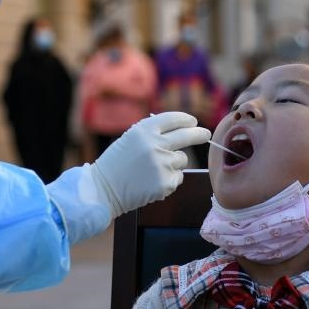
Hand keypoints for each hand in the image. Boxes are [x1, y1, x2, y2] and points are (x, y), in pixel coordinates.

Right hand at [89, 112, 210, 215]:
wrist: (103, 189)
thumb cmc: (117, 163)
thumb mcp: (130, 139)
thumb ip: (153, 133)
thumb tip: (182, 129)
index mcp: (144, 130)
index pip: (173, 119)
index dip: (186, 120)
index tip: (192, 122)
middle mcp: (155, 144)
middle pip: (187, 136)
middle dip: (199, 134)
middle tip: (205, 134)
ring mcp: (162, 164)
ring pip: (182, 160)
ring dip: (174, 163)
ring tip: (153, 169)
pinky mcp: (165, 182)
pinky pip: (177, 177)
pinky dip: (169, 179)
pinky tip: (151, 182)